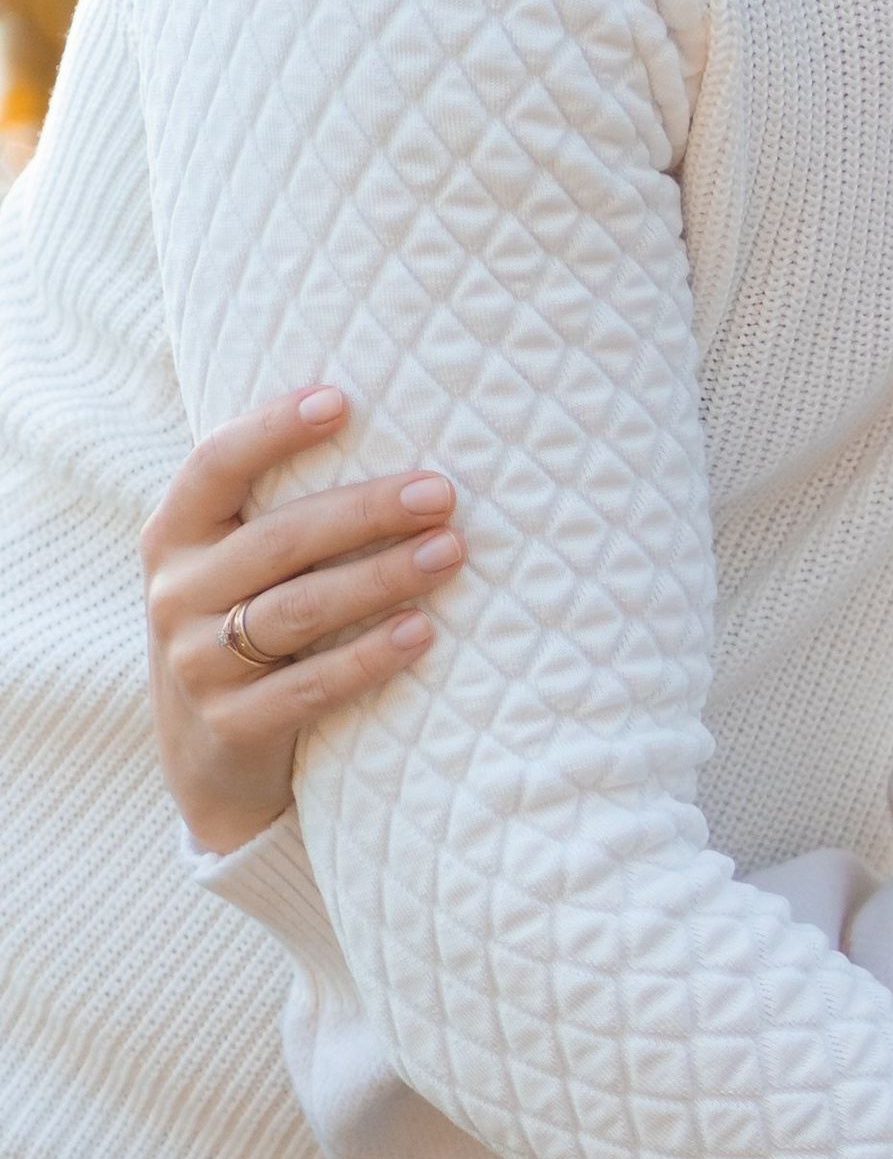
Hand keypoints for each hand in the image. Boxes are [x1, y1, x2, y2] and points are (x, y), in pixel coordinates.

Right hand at [143, 388, 466, 853]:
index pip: (214, 466)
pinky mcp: (230, 725)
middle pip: (279, 540)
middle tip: (442, 492)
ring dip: (382, 577)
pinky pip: (309, 686)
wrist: (212, 759)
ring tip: (451, 551)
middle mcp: (175, 594)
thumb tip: (391, 429)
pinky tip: (422, 631)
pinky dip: (369, 657)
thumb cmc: (247, 626)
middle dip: (367, 511)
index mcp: (175, 536)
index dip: (271, 430)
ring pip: (299, 611)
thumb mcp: (236, 565)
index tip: (340, 399)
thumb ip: (279, 509)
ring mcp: (196, 664)